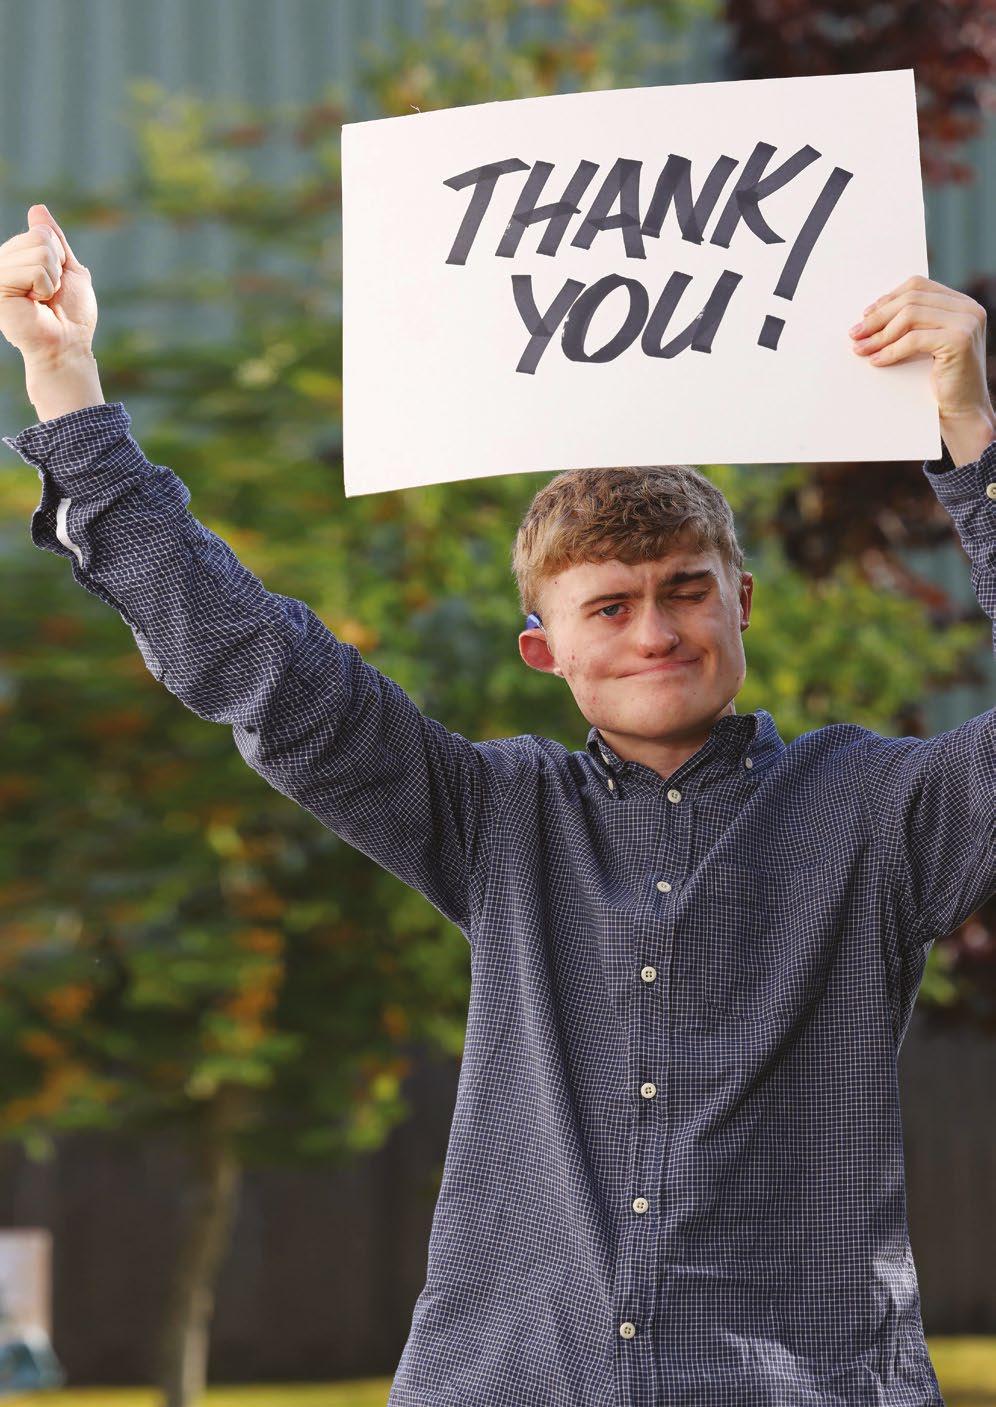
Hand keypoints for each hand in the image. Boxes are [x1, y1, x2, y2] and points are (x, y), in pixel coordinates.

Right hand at [0, 203, 97, 366]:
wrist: (68, 345)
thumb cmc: (71, 315)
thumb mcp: (69, 270)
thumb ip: (54, 240)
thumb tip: (37, 209)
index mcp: (18, 257)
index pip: (41, 231)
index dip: (59, 257)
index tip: (56, 282)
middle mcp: (5, 263)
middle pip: (39, 237)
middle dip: (56, 267)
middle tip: (50, 294)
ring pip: (38, 252)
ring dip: (51, 280)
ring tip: (42, 300)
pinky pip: (32, 270)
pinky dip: (43, 287)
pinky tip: (35, 304)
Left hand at [849, 275, 991, 421]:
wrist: (963, 412)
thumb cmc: (941, 381)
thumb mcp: (926, 345)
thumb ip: (912, 325)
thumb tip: (870, 315)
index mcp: (961, 304)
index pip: (918, 286)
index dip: (888, 298)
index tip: (865, 315)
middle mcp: (968, 308)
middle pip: (912, 299)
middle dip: (878, 317)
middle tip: (855, 334)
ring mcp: (967, 322)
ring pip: (910, 315)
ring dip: (880, 334)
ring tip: (861, 349)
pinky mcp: (959, 341)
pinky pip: (913, 339)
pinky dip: (891, 350)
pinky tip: (877, 361)